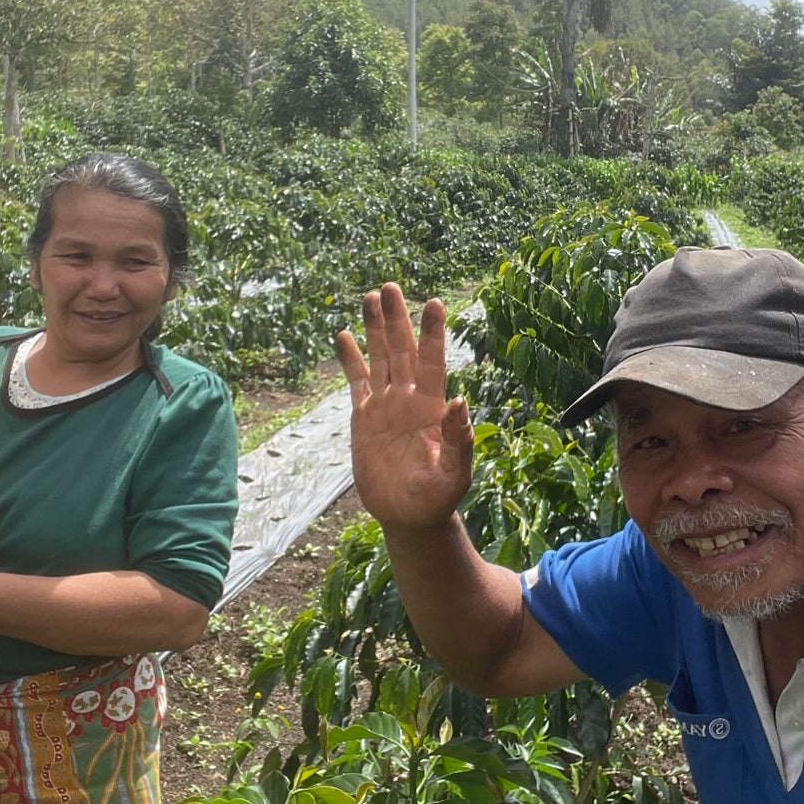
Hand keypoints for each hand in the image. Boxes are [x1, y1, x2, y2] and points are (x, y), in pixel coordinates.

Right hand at [336, 283, 473, 531]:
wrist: (408, 516)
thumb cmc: (436, 499)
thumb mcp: (454, 475)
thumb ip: (459, 441)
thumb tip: (459, 402)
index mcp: (432, 409)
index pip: (433, 363)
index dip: (433, 334)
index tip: (434, 303)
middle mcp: (409, 399)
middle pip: (403, 350)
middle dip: (398, 319)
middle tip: (391, 286)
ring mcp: (386, 406)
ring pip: (379, 358)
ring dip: (375, 329)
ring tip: (371, 296)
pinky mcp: (364, 419)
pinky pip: (356, 382)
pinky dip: (350, 360)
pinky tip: (344, 336)